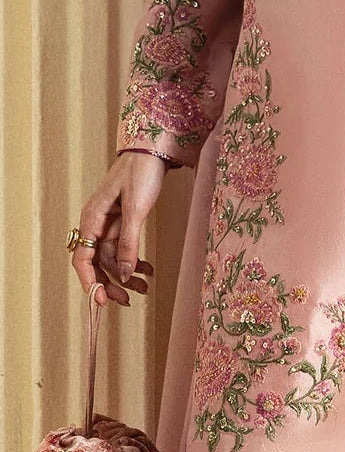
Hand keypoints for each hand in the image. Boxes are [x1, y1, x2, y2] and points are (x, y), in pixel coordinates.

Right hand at [71, 152, 167, 305]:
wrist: (153, 150)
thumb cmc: (141, 173)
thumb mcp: (136, 210)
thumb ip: (129, 243)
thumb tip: (123, 273)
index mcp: (92, 219)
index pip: (84, 258)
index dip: (91, 282)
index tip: (102, 301)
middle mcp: (97, 222)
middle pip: (99, 261)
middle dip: (112, 282)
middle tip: (128, 300)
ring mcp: (111, 221)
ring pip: (114, 256)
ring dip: (128, 273)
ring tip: (146, 287)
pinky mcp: (125, 219)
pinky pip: (125, 246)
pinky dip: (135, 259)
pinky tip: (148, 269)